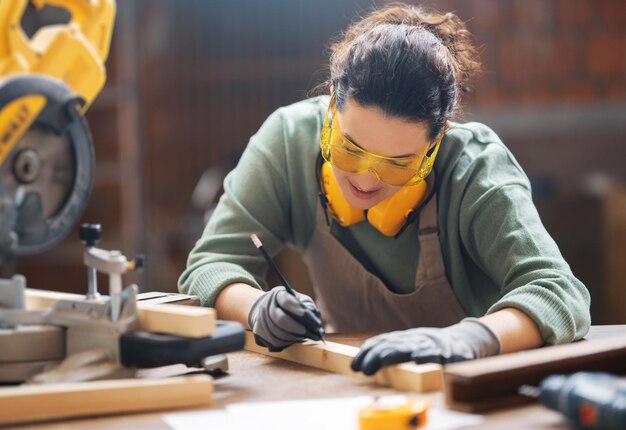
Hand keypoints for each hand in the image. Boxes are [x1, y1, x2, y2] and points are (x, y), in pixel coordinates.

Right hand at [248, 286, 323, 351]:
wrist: (269, 309)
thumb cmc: (291, 305)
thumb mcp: (300, 300)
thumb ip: (308, 307)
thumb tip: (315, 320)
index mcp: (279, 294)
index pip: (286, 300)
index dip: (295, 308)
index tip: (305, 314)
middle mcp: (268, 305)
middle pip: (279, 318)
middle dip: (294, 326)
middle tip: (305, 331)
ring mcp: (262, 319)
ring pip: (277, 332)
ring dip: (291, 336)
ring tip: (303, 336)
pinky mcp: (260, 331)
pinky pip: (274, 340)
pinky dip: (286, 341)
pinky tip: (294, 339)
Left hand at [351, 318, 500, 374]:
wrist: (465, 340)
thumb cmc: (432, 346)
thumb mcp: (410, 344)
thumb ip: (392, 349)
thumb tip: (365, 359)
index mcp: (407, 338)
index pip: (383, 342)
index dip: (367, 352)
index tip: (355, 365)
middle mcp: (418, 339)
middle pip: (394, 345)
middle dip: (377, 356)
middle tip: (365, 369)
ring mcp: (434, 345)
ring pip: (412, 348)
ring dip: (397, 354)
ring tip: (383, 359)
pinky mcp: (451, 354)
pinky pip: (440, 355)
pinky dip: (429, 356)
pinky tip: (419, 359)